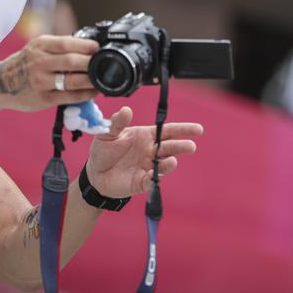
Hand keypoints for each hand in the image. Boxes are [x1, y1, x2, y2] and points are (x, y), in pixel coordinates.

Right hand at [0, 35, 99, 112]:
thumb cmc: (25, 63)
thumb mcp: (37, 48)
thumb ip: (59, 46)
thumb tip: (90, 46)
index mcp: (40, 46)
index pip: (66, 43)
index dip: (86, 46)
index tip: (98, 48)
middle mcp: (39, 62)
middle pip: (72, 61)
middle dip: (92, 63)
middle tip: (105, 63)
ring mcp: (41, 82)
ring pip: (73, 81)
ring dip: (92, 80)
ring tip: (103, 79)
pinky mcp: (44, 99)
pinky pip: (70, 96)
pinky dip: (86, 94)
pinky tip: (94, 91)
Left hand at [85, 107, 202, 197]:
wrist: (95, 173)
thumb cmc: (104, 150)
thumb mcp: (108, 133)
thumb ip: (118, 123)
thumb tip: (127, 110)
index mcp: (146, 136)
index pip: (167, 131)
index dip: (183, 130)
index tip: (197, 129)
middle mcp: (150, 151)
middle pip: (170, 147)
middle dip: (181, 146)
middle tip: (191, 146)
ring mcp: (147, 166)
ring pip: (163, 164)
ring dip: (169, 163)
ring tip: (172, 161)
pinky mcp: (141, 182)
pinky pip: (150, 180)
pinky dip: (154, 178)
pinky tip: (155, 176)